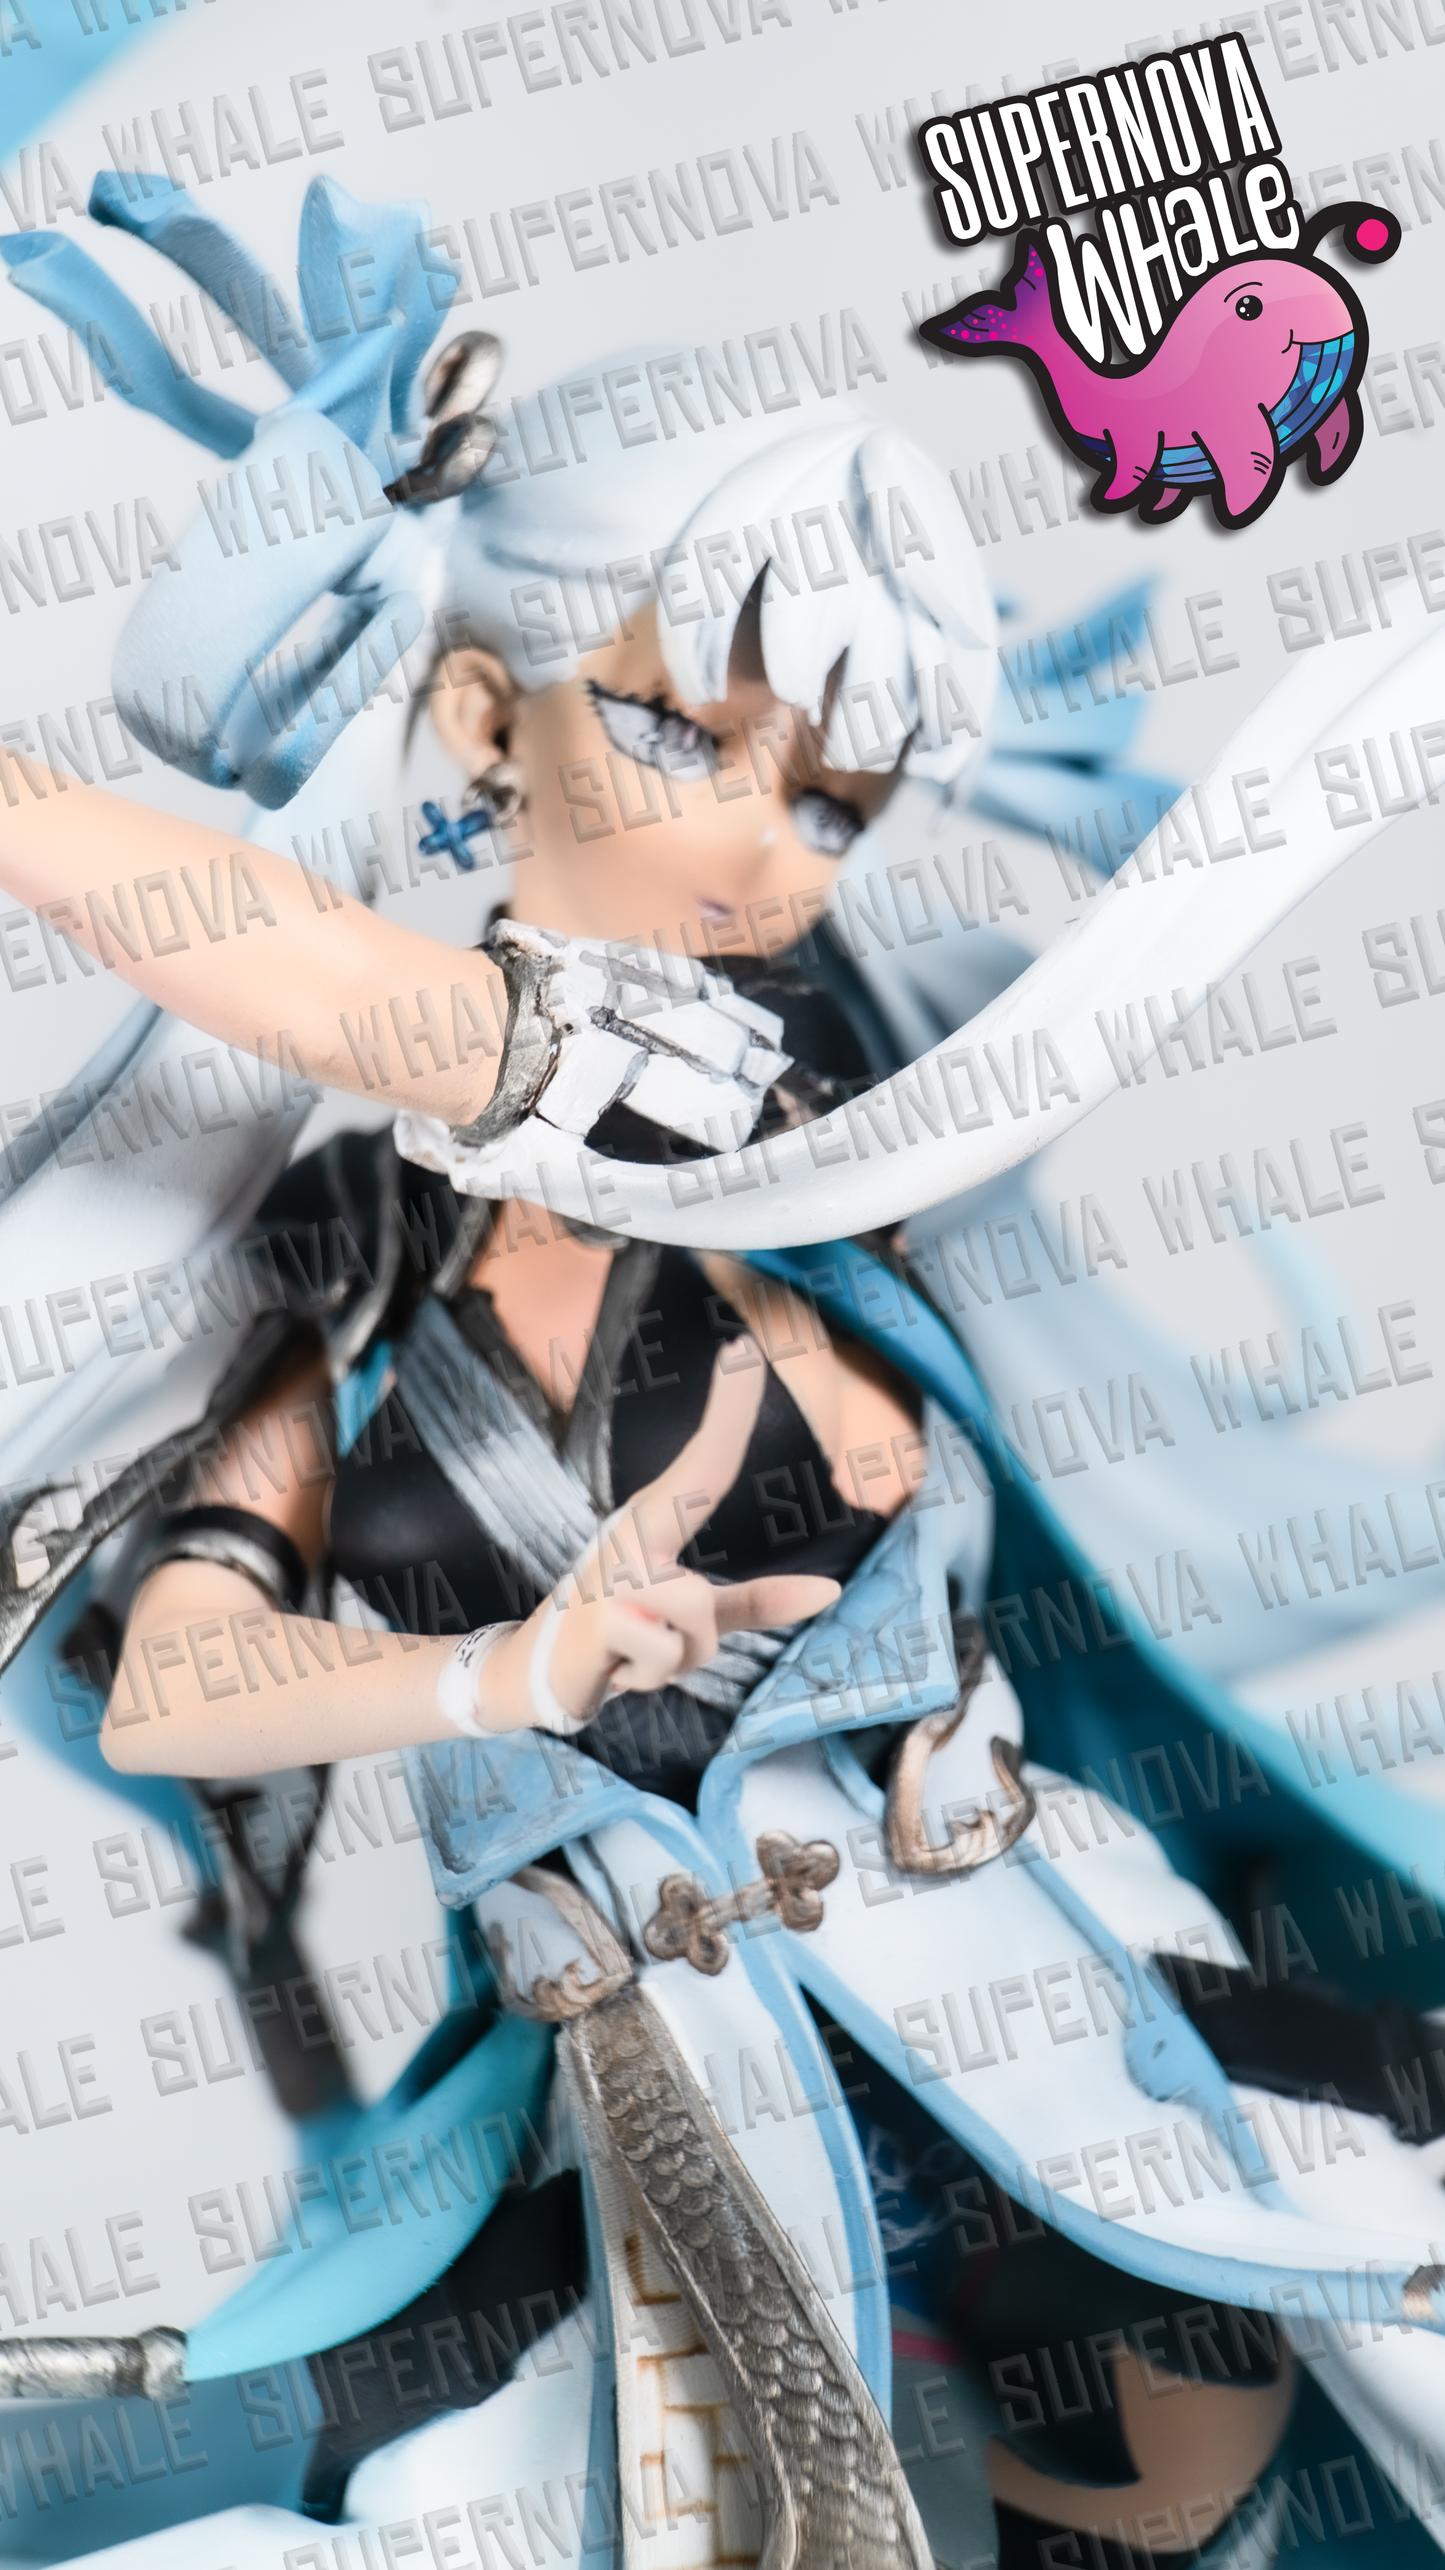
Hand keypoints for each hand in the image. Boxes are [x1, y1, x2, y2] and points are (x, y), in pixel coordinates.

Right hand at [476, 1341, 838, 1731]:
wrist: (542, 1675)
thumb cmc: (624, 1636)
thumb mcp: (697, 1615)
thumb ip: (759, 1601)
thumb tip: (834, 1589)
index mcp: (657, 1522)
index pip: (706, 1460)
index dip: (729, 1406)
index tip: (743, 1348)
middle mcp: (635, 1530)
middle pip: (705, 1474)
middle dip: (730, 1409)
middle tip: (743, 1344)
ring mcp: (616, 1569)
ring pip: (702, 1615)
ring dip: (685, 1656)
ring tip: (643, 1650)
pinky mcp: (604, 1614)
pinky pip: (672, 1654)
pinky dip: (655, 1676)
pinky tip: (619, 1666)